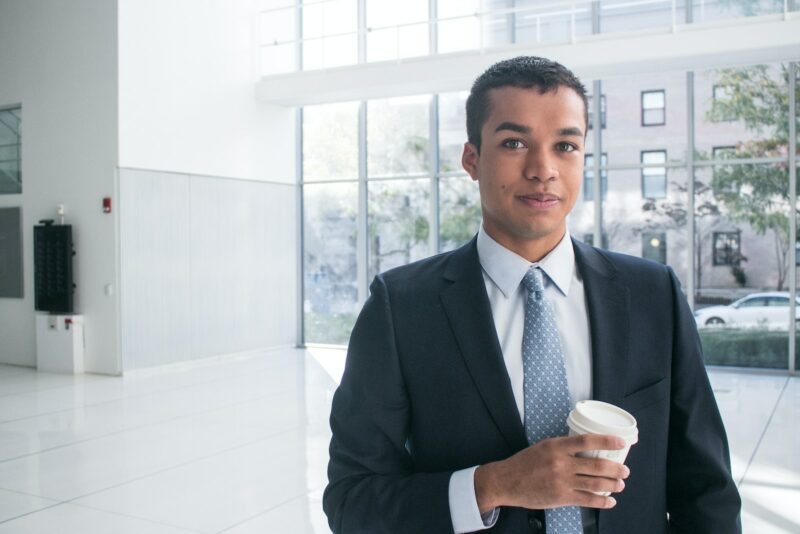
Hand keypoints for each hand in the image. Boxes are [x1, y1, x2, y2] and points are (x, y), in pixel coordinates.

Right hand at [474, 434, 629, 513]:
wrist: (507, 481)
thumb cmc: (524, 463)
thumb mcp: (543, 447)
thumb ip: (562, 447)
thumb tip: (584, 447)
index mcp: (556, 447)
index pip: (586, 441)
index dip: (606, 441)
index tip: (620, 442)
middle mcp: (561, 463)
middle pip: (596, 465)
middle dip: (615, 469)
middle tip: (625, 470)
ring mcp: (562, 482)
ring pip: (595, 483)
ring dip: (612, 485)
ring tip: (620, 484)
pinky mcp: (561, 497)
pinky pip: (587, 500)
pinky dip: (602, 501)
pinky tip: (610, 501)